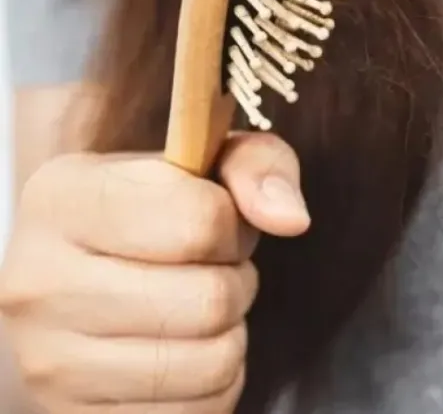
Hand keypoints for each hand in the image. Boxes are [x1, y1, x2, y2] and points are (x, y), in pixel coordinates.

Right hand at [0, 133, 308, 412]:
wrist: (74, 282)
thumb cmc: (149, 217)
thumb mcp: (204, 166)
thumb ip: (258, 166)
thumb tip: (290, 218)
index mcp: (62, 199)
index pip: (199, 222)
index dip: (232, 225)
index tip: (214, 222)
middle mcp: (38, 282)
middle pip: (210, 299)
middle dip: (234, 282)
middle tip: (208, 270)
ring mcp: (49, 360)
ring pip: (211, 361)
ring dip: (228, 335)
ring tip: (194, 309)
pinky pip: (199, 410)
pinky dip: (212, 384)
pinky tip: (182, 351)